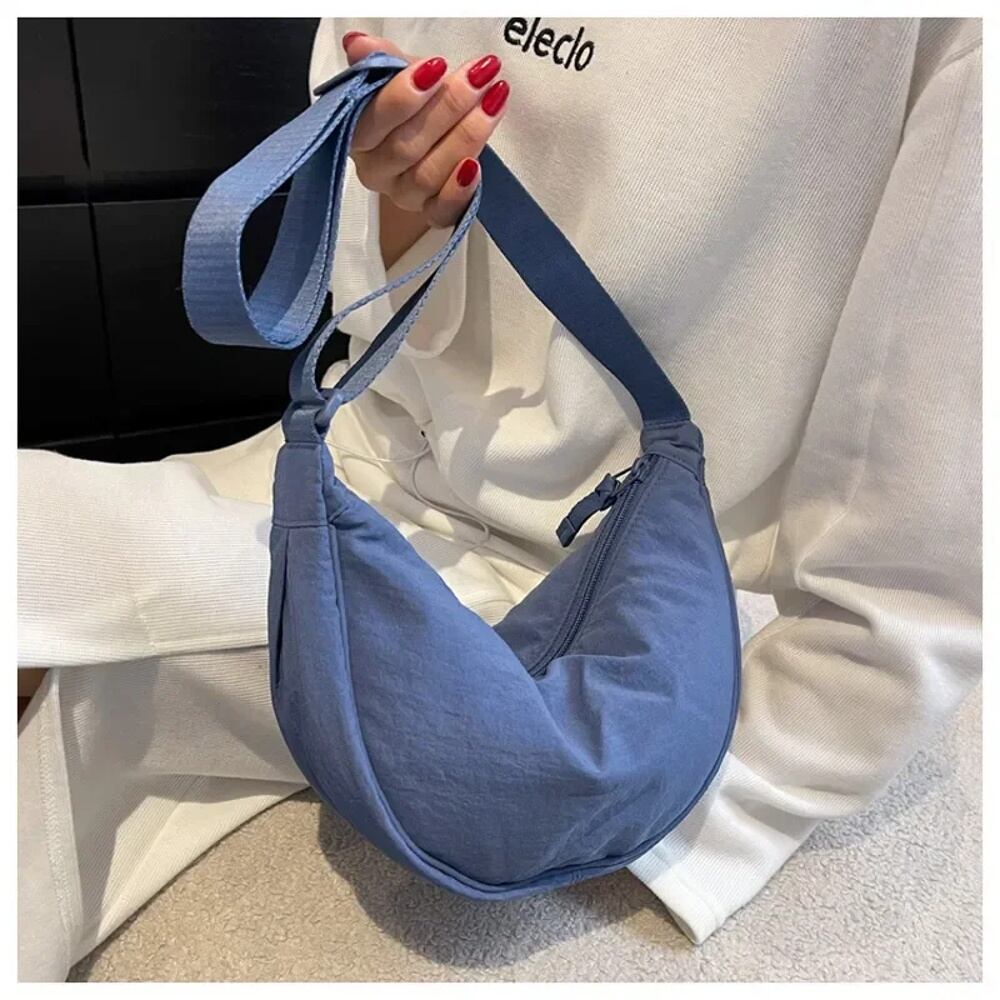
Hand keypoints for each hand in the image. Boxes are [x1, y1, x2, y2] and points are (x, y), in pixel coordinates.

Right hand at [341, 31, 509, 248]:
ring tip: (494, 101)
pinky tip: (476, 166)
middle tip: (480, 77)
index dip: (402, 96)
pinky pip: (442, 212)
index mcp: (357, 134)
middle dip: (447, 107)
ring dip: (465, 137)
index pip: (372, 120)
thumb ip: (381, 60)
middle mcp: (375, 169)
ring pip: (428, 175)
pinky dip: (459, 191)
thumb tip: (359, 45)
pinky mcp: (430, 212)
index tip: (437, 66)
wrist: (433, 130)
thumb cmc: (412, 104)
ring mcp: (403, 194)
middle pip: (406, 147)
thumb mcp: (397, 74)